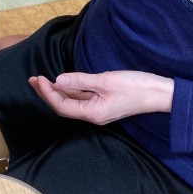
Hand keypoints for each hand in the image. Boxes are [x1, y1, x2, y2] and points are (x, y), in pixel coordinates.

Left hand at [29, 69, 173, 124]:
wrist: (159, 93)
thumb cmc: (135, 87)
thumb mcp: (106, 80)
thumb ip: (81, 80)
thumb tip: (58, 80)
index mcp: (92, 112)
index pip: (61, 105)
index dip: (47, 93)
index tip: (38, 78)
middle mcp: (93, 114)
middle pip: (63, 106)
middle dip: (47, 93)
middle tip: (33, 79)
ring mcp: (98, 110)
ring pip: (72, 102)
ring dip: (57, 91)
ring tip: (42, 80)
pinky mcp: (104, 103)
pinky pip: (82, 98)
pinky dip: (70, 90)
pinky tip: (64, 82)